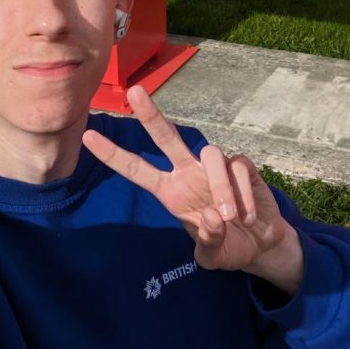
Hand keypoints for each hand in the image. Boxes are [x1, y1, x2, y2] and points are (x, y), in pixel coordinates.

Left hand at [82, 86, 302, 293]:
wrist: (262, 243)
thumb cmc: (227, 245)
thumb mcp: (212, 256)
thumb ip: (208, 243)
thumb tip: (213, 219)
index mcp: (171, 191)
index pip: (137, 169)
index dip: (113, 154)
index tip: (88, 136)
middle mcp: (189, 172)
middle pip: (167, 136)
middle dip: (150, 114)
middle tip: (134, 91)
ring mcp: (215, 167)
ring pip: (212, 154)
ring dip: (221, 188)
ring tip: (230, 217)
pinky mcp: (242, 167)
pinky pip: (239, 169)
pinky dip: (244, 194)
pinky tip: (250, 216)